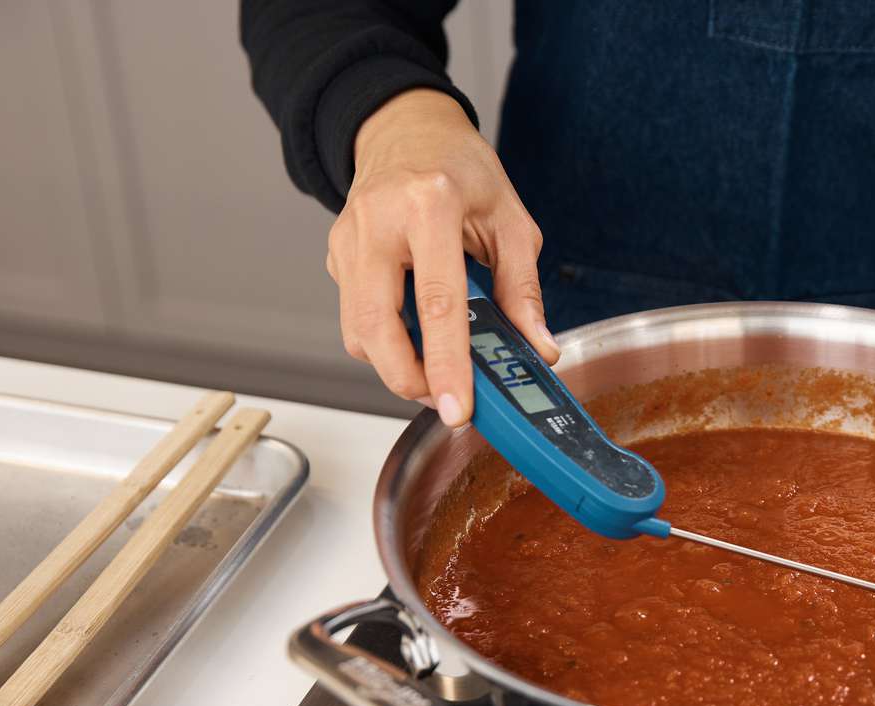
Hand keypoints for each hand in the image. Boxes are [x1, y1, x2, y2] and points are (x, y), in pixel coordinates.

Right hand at [328, 89, 557, 425]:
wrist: (405, 128)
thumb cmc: (460, 170)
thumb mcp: (509, 219)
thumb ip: (523, 289)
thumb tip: (538, 348)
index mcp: (429, 204)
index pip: (437, 302)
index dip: (447, 363)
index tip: (459, 407)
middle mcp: (378, 221)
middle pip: (377, 327)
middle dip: (409, 379)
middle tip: (446, 400)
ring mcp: (348, 239)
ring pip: (358, 332)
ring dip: (396, 365)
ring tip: (437, 366)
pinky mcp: (336, 255)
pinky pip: (354, 318)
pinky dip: (385, 341)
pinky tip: (415, 331)